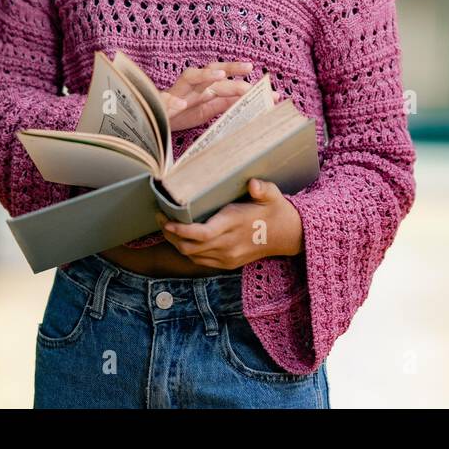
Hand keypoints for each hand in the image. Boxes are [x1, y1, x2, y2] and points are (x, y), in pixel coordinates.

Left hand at [156, 179, 303, 268]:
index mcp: (235, 226)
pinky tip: (182, 238)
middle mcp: (229, 245)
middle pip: (190, 247)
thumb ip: (262, 189)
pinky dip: (187, 251)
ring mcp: (227, 258)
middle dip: (170, 234)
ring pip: (192, 256)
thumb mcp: (272, 195)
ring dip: (176, 243)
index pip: (202, 234)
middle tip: (159, 217)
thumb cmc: (276, 210)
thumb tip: (253, 184)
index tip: (166, 219)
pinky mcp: (227, 264)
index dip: (181, 230)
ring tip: (166, 226)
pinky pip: (200, 261)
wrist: (288, 236)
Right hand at [159, 61, 253, 130]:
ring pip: (189, 77)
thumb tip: (248, 102)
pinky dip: (172, 102)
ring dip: (204, 75)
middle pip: (211, 71)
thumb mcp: (205, 110)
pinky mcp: (159, 104)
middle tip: (250, 70)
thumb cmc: (180, 115)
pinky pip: (165, 101)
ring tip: (220, 75)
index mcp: (203, 87)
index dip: (245, 80)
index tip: (267, 86)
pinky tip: (181, 104)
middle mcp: (191, 86)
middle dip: (231, 69)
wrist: (151, 122)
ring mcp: (175, 93)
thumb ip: (224, 105)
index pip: (225, 78)